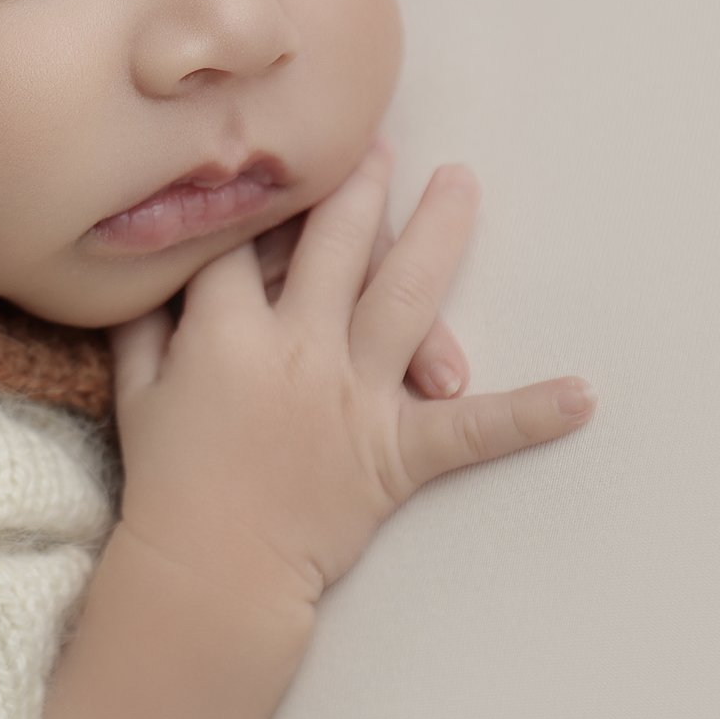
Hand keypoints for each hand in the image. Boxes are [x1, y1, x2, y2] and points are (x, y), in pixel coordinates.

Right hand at [107, 139, 595, 608]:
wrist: (211, 576)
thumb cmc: (167, 483)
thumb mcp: (136, 391)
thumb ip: (146, 324)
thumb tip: (153, 272)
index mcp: (227, 331)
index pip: (243, 239)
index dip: (254, 201)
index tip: (268, 167)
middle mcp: (299, 348)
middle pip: (335, 242)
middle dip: (358, 184)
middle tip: (378, 143)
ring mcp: (355, 396)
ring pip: (408, 298)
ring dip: (439, 234)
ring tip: (461, 184)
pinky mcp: (396, 452)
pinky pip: (472, 432)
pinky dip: (529, 415)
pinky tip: (582, 396)